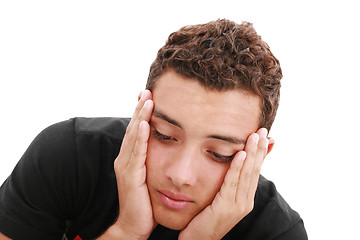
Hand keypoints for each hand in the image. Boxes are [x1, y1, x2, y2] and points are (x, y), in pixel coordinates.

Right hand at [107, 90, 155, 238]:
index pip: (137, 130)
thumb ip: (154, 159)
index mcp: (132, 158)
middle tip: (148, 90)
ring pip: (133, 136)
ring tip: (147, 100)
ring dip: (140, 116)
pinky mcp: (130, 176)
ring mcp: (126, 167)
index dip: (142, 112)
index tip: (149, 95)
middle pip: (134, 128)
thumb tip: (168, 145)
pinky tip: (143, 124)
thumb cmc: (145, 201)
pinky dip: (139, 137)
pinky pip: (136, 154)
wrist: (135, 224)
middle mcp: (126, 159)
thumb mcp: (151, 175)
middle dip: (140, 109)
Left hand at [179, 128, 269, 239]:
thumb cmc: (204, 220)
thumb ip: (226, 183)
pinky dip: (237, 167)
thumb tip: (230, 166)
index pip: (255, 171)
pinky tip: (240, 154)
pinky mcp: (225, 208)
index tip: (264, 136)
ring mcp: (237, 206)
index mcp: (245, 199)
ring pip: (247, 175)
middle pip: (255, 170)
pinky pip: (232, 183)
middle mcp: (245, 202)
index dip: (261, 153)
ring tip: (254, 136)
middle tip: (262, 129)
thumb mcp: (218, 199)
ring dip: (252, 153)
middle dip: (259, 149)